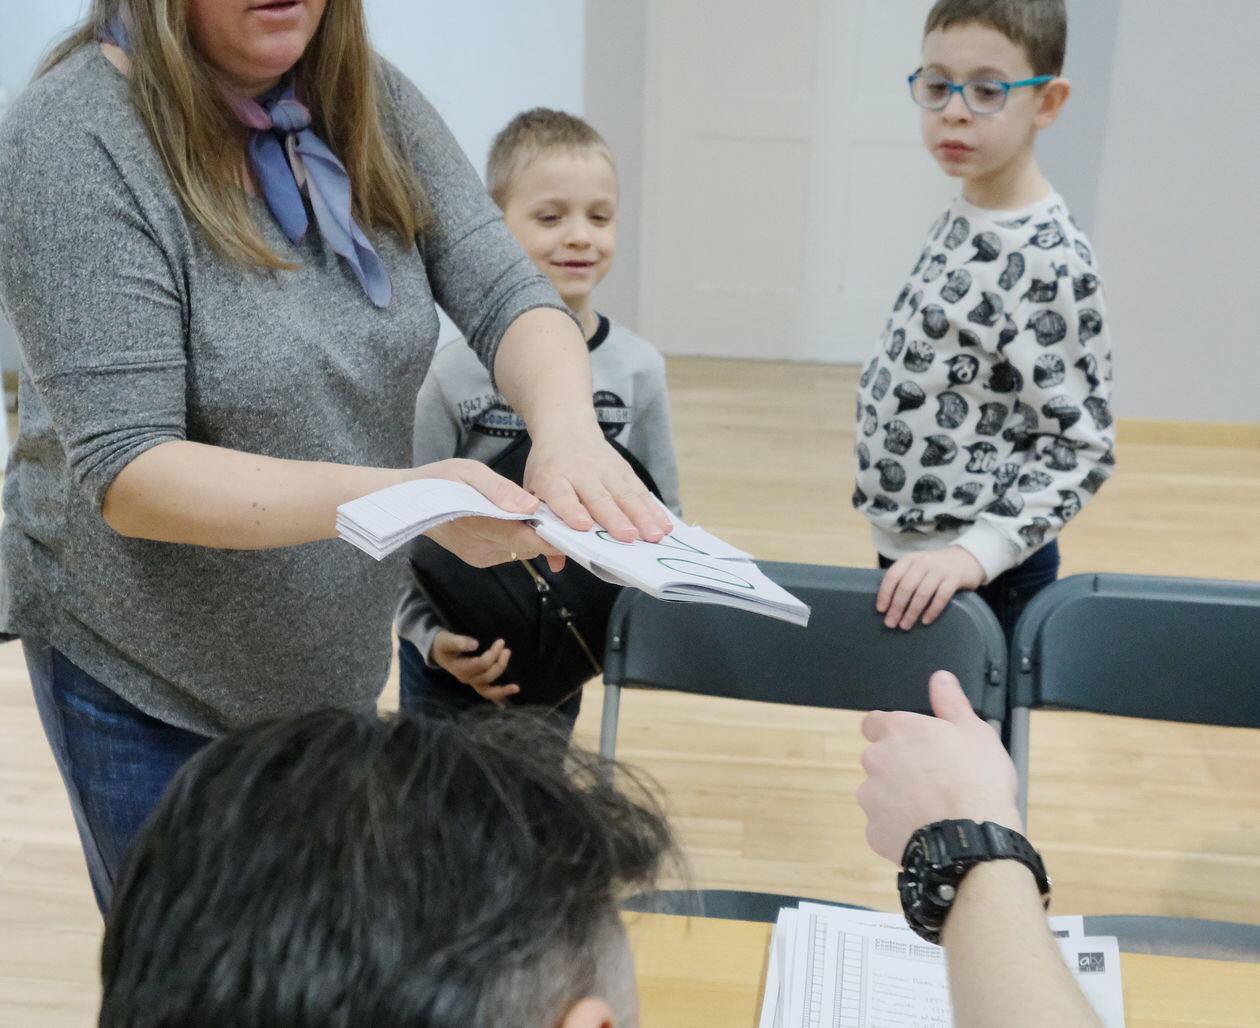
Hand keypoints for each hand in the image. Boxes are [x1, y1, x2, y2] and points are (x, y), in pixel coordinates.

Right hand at [415, 459, 565, 571]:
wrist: (406, 502)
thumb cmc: (437, 481)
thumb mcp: (467, 472)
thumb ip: (499, 490)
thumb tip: (531, 507)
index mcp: (478, 527)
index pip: (528, 540)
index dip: (555, 537)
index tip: (578, 529)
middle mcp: (481, 549)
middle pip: (530, 546)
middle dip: (550, 532)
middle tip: (571, 515)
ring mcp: (480, 557)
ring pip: (523, 549)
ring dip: (536, 533)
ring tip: (546, 513)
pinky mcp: (480, 559)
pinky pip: (512, 549)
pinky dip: (522, 536)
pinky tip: (522, 519)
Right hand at [431, 631, 519, 706]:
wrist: (437, 649)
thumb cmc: (443, 643)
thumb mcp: (447, 640)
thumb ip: (459, 642)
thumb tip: (475, 644)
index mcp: (460, 669)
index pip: (481, 664)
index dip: (493, 654)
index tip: (501, 642)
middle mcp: (466, 678)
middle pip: (487, 676)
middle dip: (500, 663)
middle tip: (506, 648)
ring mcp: (471, 682)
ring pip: (488, 691)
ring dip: (502, 689)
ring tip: (516, 687)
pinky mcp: (475, 682)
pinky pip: (487, 694)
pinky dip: (496, 699)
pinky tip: (505, 705)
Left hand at [524, 428, 670, 543]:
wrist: (566, 427)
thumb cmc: (549, 468)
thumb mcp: (534, 491)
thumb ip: (542, 527)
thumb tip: (555, 564)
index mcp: (552, 479)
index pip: (562, 495)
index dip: (572, 510)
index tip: (583, 526)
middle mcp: (580, 473)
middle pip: (599, 498)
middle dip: (614, 518)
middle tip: (627, 537)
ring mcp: (605, 470)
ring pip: (625, 495)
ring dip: (642, 516)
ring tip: (655, 536)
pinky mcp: (623, 469)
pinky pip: (640, 490)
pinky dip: (654, 509)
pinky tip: (665, 525)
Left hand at [857, 671, 1020, 864]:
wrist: (972, 840)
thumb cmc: (978, 782)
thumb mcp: (974, 732)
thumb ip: (951, 702)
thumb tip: (940, 678)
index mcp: (898, 731)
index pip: (874, 723)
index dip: (891, 732)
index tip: (910, 744)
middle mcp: (876, 760)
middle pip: (878, 759)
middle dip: (898, 768)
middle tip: (932, 780)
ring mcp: (871, 798)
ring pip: (879, 793)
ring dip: (897, 798)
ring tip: (933, 808)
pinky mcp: (874, 831)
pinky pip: (883, 825)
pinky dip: (899, 827)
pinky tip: (926, 829)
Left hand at [876, 546, 984, 629]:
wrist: (966, 558)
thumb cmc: (936, 567)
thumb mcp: (918, 566)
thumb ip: (904, 577)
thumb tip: (887, 603)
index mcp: (910, 559)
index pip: (893, 576)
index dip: (885, 593)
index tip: (881, 610)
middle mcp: (923, 562)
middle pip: (906, 587)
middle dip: (896, 607)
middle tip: (890, 623)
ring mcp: (940, 570)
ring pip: (922, 594)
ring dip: (912, 612)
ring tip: (905, 625)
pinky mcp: (954, 578)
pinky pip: (941, 597)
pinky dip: (932, 611)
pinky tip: (925, 621)